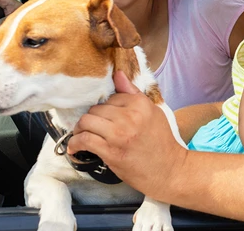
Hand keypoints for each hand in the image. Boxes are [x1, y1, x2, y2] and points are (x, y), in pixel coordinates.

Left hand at [67, 71, 187, 200]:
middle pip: (96, 109)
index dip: (106, 109)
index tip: (104, 119)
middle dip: (91, 119)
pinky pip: (84, 140)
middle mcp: (130, 116)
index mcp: (141, 104)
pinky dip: (75, 144)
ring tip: (81, 136)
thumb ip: (133, 93)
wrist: (169, 169)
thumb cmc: (161, 142)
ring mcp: (119, 134)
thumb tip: (118, 74)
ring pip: (86, 122)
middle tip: (92, 129)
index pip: (111, 97)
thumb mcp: (153, 112)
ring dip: (79, 130)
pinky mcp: (111, 151)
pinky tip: (75, 148)